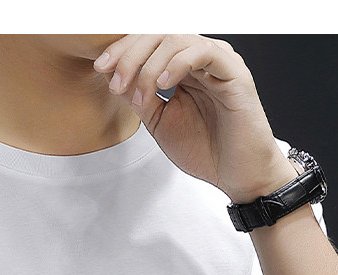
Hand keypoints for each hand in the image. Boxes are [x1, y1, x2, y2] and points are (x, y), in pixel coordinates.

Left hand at [93, 34, 296, 202]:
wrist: (237, 175)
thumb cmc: (207, 151)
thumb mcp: (160, 124)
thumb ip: (141, 99)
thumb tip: (117, 80)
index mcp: (183, 69)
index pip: (150, 44)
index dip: (123, 51)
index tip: (101, 69)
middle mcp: (199, 60)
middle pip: (159, 35)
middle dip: (130, 55)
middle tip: (115, 81)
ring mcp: (217, 63)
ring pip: (176, 40)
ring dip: (149, 66)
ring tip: (140, 94)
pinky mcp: (234, 72)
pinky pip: (203, 52)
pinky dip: (178, 63)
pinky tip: (163, 84)